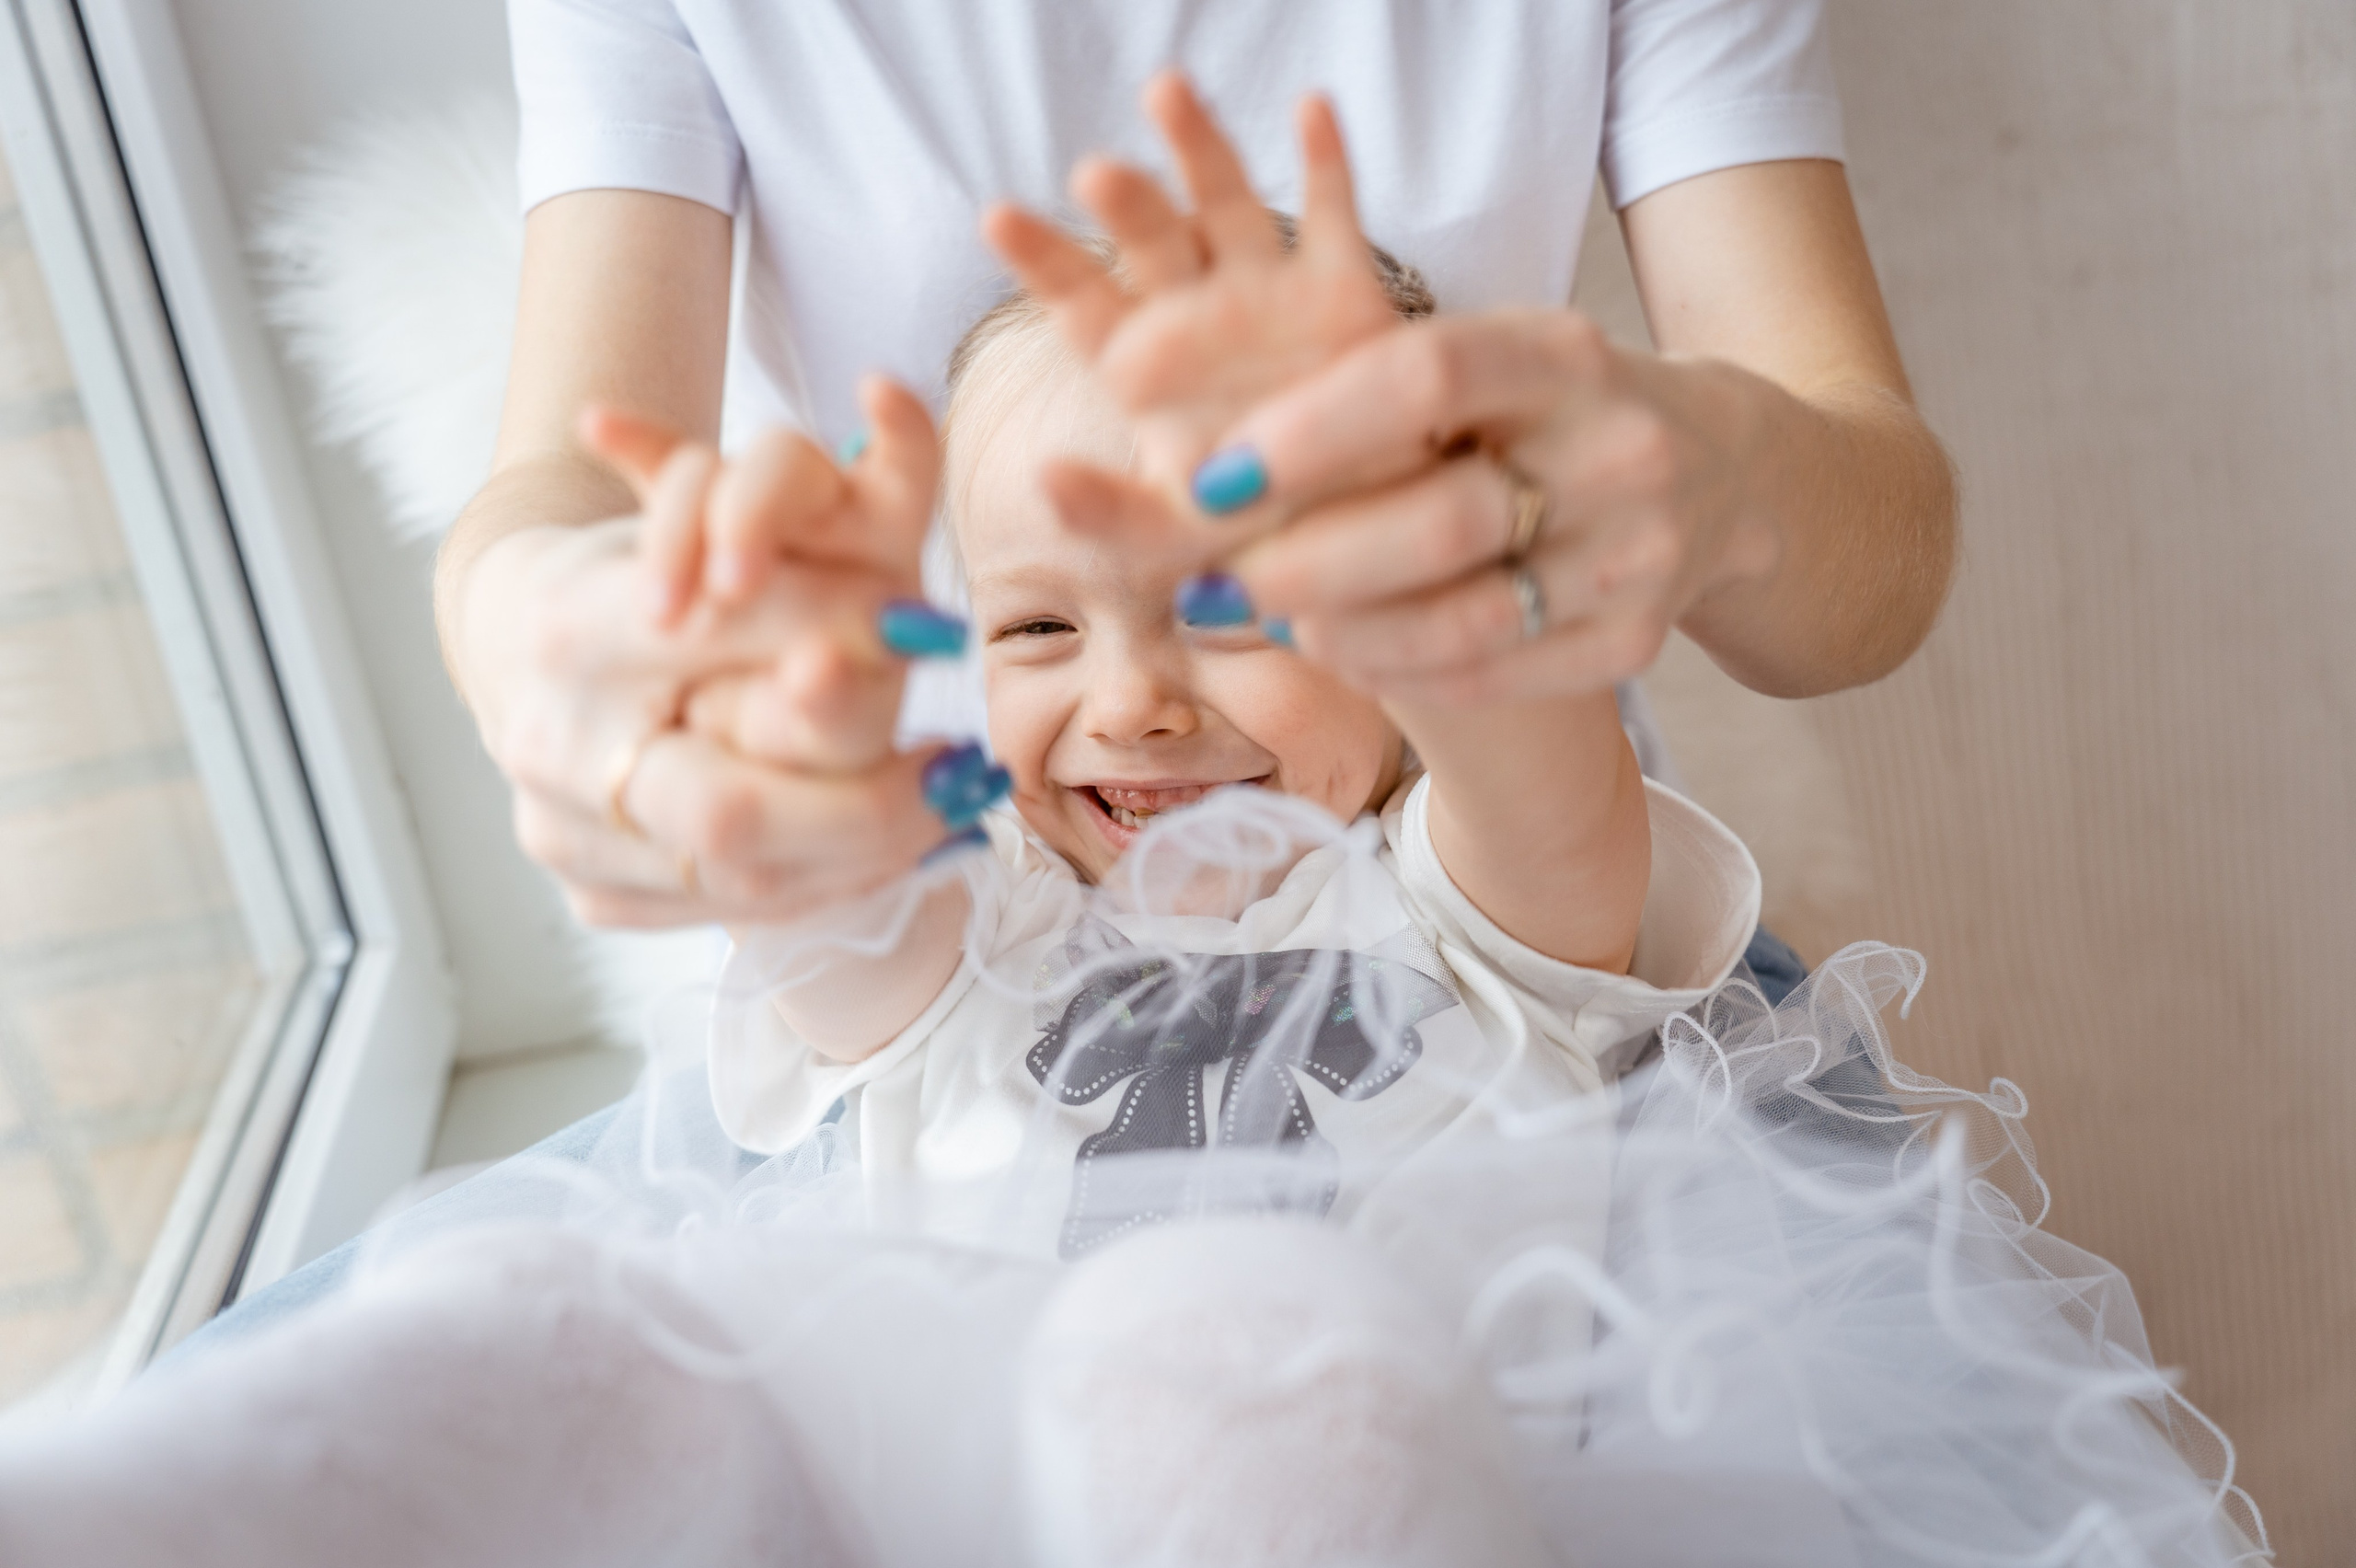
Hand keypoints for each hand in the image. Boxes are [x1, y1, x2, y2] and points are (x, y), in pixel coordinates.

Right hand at [454, 379, 974, 925]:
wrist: (520, 638)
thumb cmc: (640, 570)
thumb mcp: (714, 526)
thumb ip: (805, 580)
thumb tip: (920, 632)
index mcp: (569, 628)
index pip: (726, 647)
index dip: (844, 643)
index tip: (941, 644)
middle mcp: (550, 745)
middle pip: (729, 817)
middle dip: (869, 809)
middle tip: (963, 778)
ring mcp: (560, 833)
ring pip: (743, 884)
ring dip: (869, 856)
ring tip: (952, 813)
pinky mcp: (590, 892)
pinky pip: (729, 913)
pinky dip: (826, 883)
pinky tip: (892, 854)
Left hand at [983, 71, 1398, 520]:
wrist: (1361, 537)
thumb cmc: (1256, 531)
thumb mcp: (1175, 537)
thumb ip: (1108, 515)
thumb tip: (1041, 479)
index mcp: (1145, 364)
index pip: (1081, 300)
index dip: (1043, 260)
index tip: (999, 220)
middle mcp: (1200, 313)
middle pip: (1151, 241)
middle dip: (1123, 203)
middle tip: (1092, 174)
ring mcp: (1270, 293)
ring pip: (1226, 205)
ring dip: (1198, 150)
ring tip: (1167, 95)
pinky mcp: (1345, 291)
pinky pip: (1333, 217)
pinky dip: (1326, 162)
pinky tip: (1311, 110)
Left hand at [1209, 314, 1784, 703]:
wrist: (1728, 471)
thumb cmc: (1552, 409)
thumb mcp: (1491, 362)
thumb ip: (1371, 390)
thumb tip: (1205, 455)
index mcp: (1564, 354)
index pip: (1430, 375)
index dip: (1311, 429)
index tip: (1214, 473)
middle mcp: (1617, 451)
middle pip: (1443, 520)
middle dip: (1307, 560)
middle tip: (1211, 576)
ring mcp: (1636, 555)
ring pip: (1466, 620)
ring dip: (1341, 630)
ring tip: (1260, 618)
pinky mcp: (1635, 640)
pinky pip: (1495, 674)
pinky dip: (1398, 670)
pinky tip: (1335, 651)